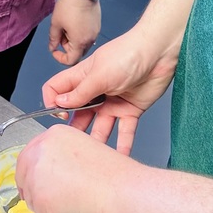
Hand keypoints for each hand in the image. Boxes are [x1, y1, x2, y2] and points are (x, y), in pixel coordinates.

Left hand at [16, 124, 135, 212]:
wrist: (119, 191)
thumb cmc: (112, 176)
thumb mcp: (83, 151)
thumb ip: (62, 158)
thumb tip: (52, 176)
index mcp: (54, 134)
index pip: (31, 154)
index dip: (37, 173)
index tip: (44, 183)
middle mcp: (40, 150)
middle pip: (23, 175)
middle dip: (35, 191)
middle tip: (54, 202)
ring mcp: (36, 174)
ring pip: (32, 199)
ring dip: (49, 208)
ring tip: (74, 206)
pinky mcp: (39, 199)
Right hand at [42, 28, 177, 153]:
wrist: (159, 54)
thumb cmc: (128, 54)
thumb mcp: (98, 74)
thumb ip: (80, 92)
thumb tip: (59, 103)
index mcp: (83, 78)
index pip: (58, 90)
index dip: (53, 102)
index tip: (58, 115)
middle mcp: (95, 92)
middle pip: (78, 114)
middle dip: (74, 130)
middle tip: (72, 146)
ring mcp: (112, 102)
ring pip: (100, 127)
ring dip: (97, 142)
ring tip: (94, 158)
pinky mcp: (130, 110)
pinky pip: (125, 131)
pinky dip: (123, 145)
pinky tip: (120, 157)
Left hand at [47, 0, 99, 65]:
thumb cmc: (70, 4)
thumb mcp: (56, 23)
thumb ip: (53, 39)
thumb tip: (52, 47)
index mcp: (80, 42)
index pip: (71, 60)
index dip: (60, 57)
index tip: (55, 50)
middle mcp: (91, 39)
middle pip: (78, 52)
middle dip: (67, 47)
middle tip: (60, 34)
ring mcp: (95, 31)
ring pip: (83, 43)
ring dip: (73, 40)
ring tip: (67, 26)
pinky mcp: (97, 24)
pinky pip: (88, 35)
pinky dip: (80, 33)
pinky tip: (74, 21)